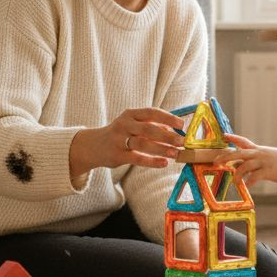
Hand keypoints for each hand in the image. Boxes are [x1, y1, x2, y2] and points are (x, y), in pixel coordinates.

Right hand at [69, 107, 184, 181]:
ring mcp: (119, 140)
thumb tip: (174, 130)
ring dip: (161, 149)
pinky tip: (164, 163)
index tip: (181, 124)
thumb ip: (151, 126)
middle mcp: (124, 125)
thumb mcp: (133, 125)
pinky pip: (137, 158)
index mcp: (130, 114)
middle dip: (167, 135)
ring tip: (175, 153)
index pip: (151, 112)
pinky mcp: (117, 155)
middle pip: (148, 129)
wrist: (94, 146)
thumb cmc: (120, 134)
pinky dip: (152, 161)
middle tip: (182, 141)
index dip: (167, 117)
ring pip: (143, 144)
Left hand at [215, 133, 276, 186]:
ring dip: (237, 175)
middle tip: (216, 162)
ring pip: (245, 166)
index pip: (243, 141)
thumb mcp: (263, 158)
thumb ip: (250, 160)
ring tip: (235, 182)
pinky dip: (249, 182)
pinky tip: (247, 185)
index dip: (233, 138)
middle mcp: (259, 154)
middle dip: (226, 157)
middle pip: (239, 153)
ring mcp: (263, 162)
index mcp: (257, 149)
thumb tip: (235, 165)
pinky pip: (255, 176)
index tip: (223, 136)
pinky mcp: (269, 171)